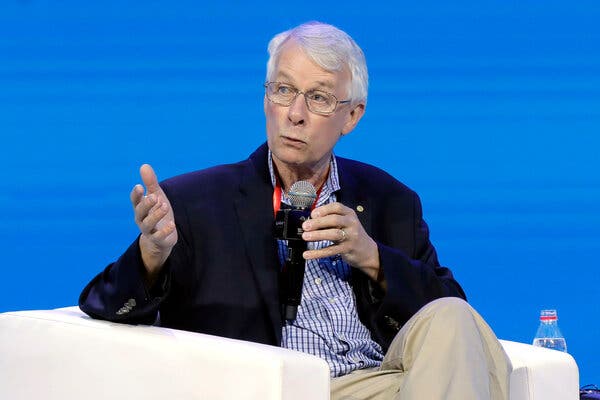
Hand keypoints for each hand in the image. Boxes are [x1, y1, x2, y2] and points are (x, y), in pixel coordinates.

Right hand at [130, 164, 176, 278]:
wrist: (162, 238)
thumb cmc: (157, 213)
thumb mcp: (156, 197)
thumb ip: (151, 183)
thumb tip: (144, 165)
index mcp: (140, 208)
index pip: (135, 201)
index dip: (136, 195)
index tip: (139, 186)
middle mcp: (141, 219)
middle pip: (140, 212)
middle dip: (146, 204)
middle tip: (155, 197)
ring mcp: (149, 230)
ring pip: (148, 224)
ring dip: (156, 215)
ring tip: (164, 206)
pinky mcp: (158, 239)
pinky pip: (159, 236)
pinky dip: (165, 231)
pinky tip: (172, 224)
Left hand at [301, 202, 380, 281]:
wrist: (367, 251)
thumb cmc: (351, 234)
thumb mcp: (345, 223)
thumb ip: (330, 220)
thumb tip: (310, 220)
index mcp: (349, 213)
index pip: (336, 207)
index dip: (323, 209)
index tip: (312, 214)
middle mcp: (351, 223)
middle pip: (334, 219)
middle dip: (318, 222)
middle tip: (305, 226)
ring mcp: (351, 236)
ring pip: (334, 234)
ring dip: (318, 235)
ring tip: (305, 237)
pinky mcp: (348, 249)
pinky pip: (331, 250)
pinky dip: (318, 253)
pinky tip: (308, 254)